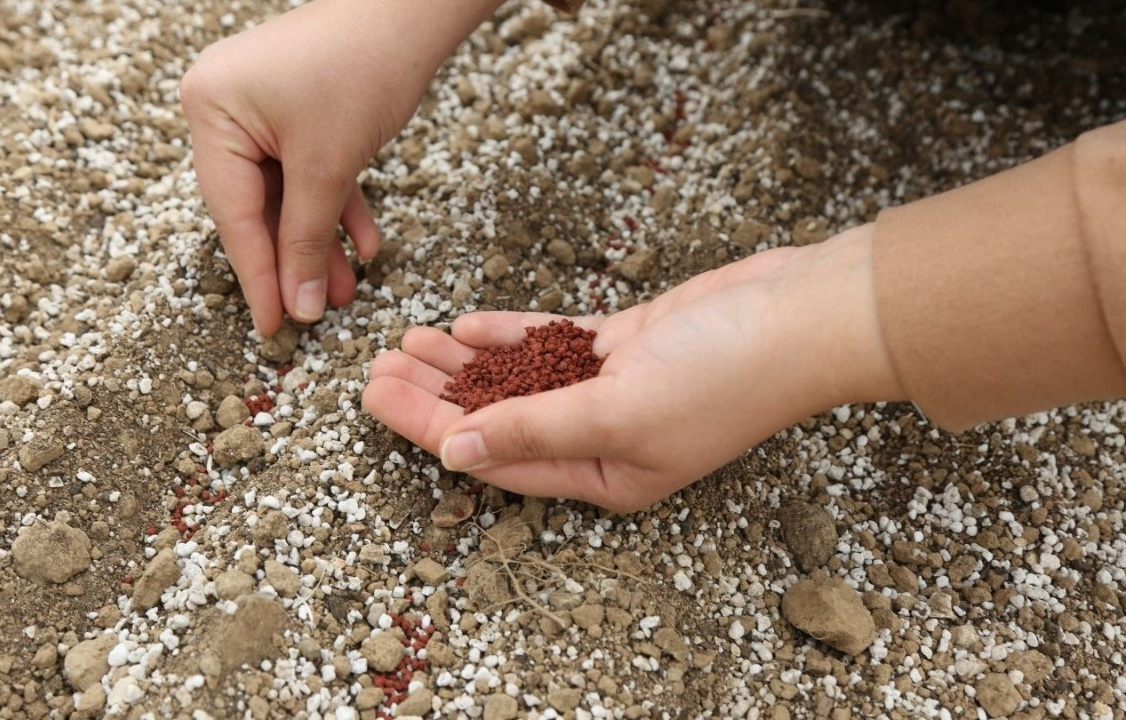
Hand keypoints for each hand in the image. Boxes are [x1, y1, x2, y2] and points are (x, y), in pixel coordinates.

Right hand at [181, 0, 503, 333]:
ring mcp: (259, 107)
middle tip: (315, 315)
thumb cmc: (362, 70)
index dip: (257, 276)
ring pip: (287, 193)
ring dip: (318, 241)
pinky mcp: (295, 109)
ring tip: (347, 292)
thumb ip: (305, 240)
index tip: (273, 328)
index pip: (232, 212)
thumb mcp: (327, 167)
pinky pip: (308, 171)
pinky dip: (335, 206)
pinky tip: (364, 247)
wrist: (411, 11)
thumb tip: (298, 307)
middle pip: (256, 206)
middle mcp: (224, 106)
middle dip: (294, 260)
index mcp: (211, 110)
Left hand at [362, 225, 904, 511]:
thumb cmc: (723, 377)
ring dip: (461, 364)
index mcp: (602, 475)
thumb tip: (457, 452)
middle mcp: (601, 439)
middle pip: (497, 419)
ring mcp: (611, 389)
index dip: (429, 430)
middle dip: (434, 396)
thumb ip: (535, 429)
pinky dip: (508, 336)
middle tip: (375, 368)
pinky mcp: (624, 344)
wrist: (797, 316)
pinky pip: (550, 343)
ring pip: (517, 380)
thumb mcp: (617, 412)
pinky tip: (463, 327)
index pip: (495, 458)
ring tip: (405, 342)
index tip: (377, 400)